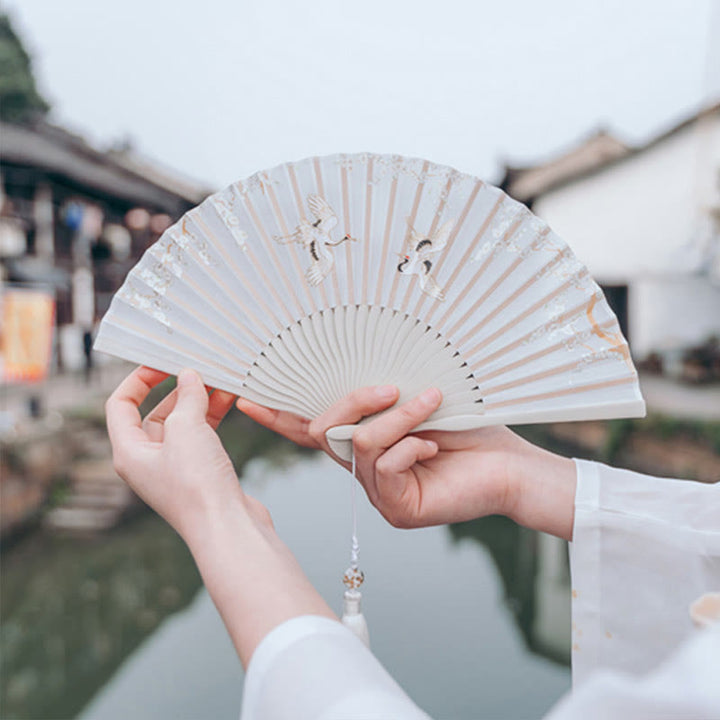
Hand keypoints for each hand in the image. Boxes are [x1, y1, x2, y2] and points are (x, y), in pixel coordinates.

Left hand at [106, 366, 264, 538]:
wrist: (228, 526)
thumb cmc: (197, 486)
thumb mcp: (187, 429)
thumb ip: (187, 397)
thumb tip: (190, 376)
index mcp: (129, 453)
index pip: (121, 405)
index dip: (138, 380)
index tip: (162, 362)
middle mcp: (148, 461)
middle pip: (155, 413)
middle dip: (177, 389)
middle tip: (198, 368)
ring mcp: (175, 468)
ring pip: (184, 423)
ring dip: (200, 400)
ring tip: (220, 379)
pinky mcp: (200, 472)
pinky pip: (202, 435)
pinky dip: (213, 416)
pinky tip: (230, 400)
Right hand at [237, 388, 575, 538]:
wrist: (511, 465)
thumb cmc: (471, 430)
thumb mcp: (418, 401)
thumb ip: (384, 397)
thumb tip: (360, 377)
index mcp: (365, 442)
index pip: (310, 429)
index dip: (276, 415)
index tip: (245, 397)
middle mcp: (363, 469)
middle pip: (323, 431)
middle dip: (353, 403)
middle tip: (392, 386)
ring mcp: (377, 490)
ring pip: (360, 444)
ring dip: (398, 418)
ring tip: (432, 404)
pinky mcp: (396, 507)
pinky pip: (383, 467)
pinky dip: (410, 447)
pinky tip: (435, 449)